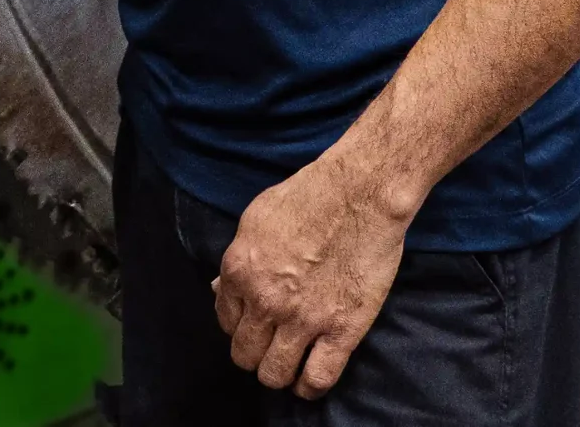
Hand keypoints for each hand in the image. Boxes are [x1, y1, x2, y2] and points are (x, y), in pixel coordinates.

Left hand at [212, 152, 412, 398]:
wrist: (359, 194)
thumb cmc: (307, 196)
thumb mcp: (254, 220)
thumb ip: (237, 259)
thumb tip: (220, 289)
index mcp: (239, 271)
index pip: (225, 321)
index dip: (237, 325)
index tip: (251, 323)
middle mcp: (265, 301)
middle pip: (245, 354)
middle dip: (253, 353)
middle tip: (268, 345)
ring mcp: (303, 319)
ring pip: (275, 374)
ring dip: (278, 373)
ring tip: (287, 364)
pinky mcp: (342, 330)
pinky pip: (318, 379)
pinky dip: (309, 387)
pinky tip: (308, 381)